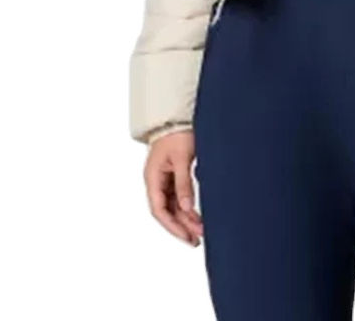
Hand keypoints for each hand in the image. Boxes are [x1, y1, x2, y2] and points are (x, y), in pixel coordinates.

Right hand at [144, 130, 203, 245]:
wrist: (177, 115)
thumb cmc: (178, 133)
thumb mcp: (182, 158)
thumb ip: (183, 183)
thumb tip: (186, 208)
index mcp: (153, 178)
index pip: (159, 210)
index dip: (173, 226)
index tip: (187, 236)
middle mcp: (156, 181)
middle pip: (166, 211)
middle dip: (181, 226)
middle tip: (197, 239)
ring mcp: (164, 179)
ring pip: (172, 206)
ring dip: (185, 218)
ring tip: (201, 231)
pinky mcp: (173, 175)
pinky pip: (178, 197)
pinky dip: (187, 207)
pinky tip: (196, 216)